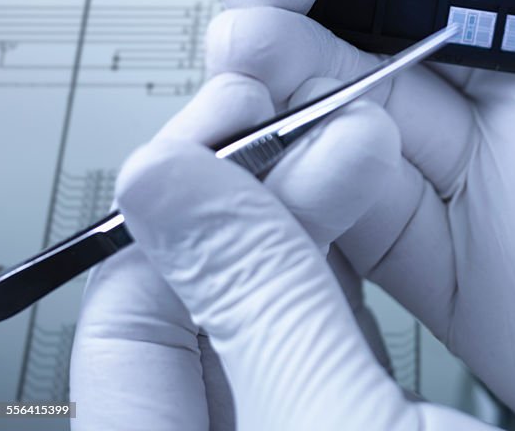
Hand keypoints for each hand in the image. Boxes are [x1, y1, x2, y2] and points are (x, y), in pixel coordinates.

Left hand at [71, 74, 494, 429]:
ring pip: (281, 288)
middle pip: (210, 282)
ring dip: (326, 203)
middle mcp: (228, 427)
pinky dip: (362, 251)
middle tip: (318, 116)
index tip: (242, 115)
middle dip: (269, 185)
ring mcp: (296, 417)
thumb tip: (170, 182)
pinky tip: (382, 194)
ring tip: (366, 137)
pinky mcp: (365, 411)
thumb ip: (255, 303)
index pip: (132, 302)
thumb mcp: (334, 420)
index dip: (185, 196)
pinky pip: (335, 314)